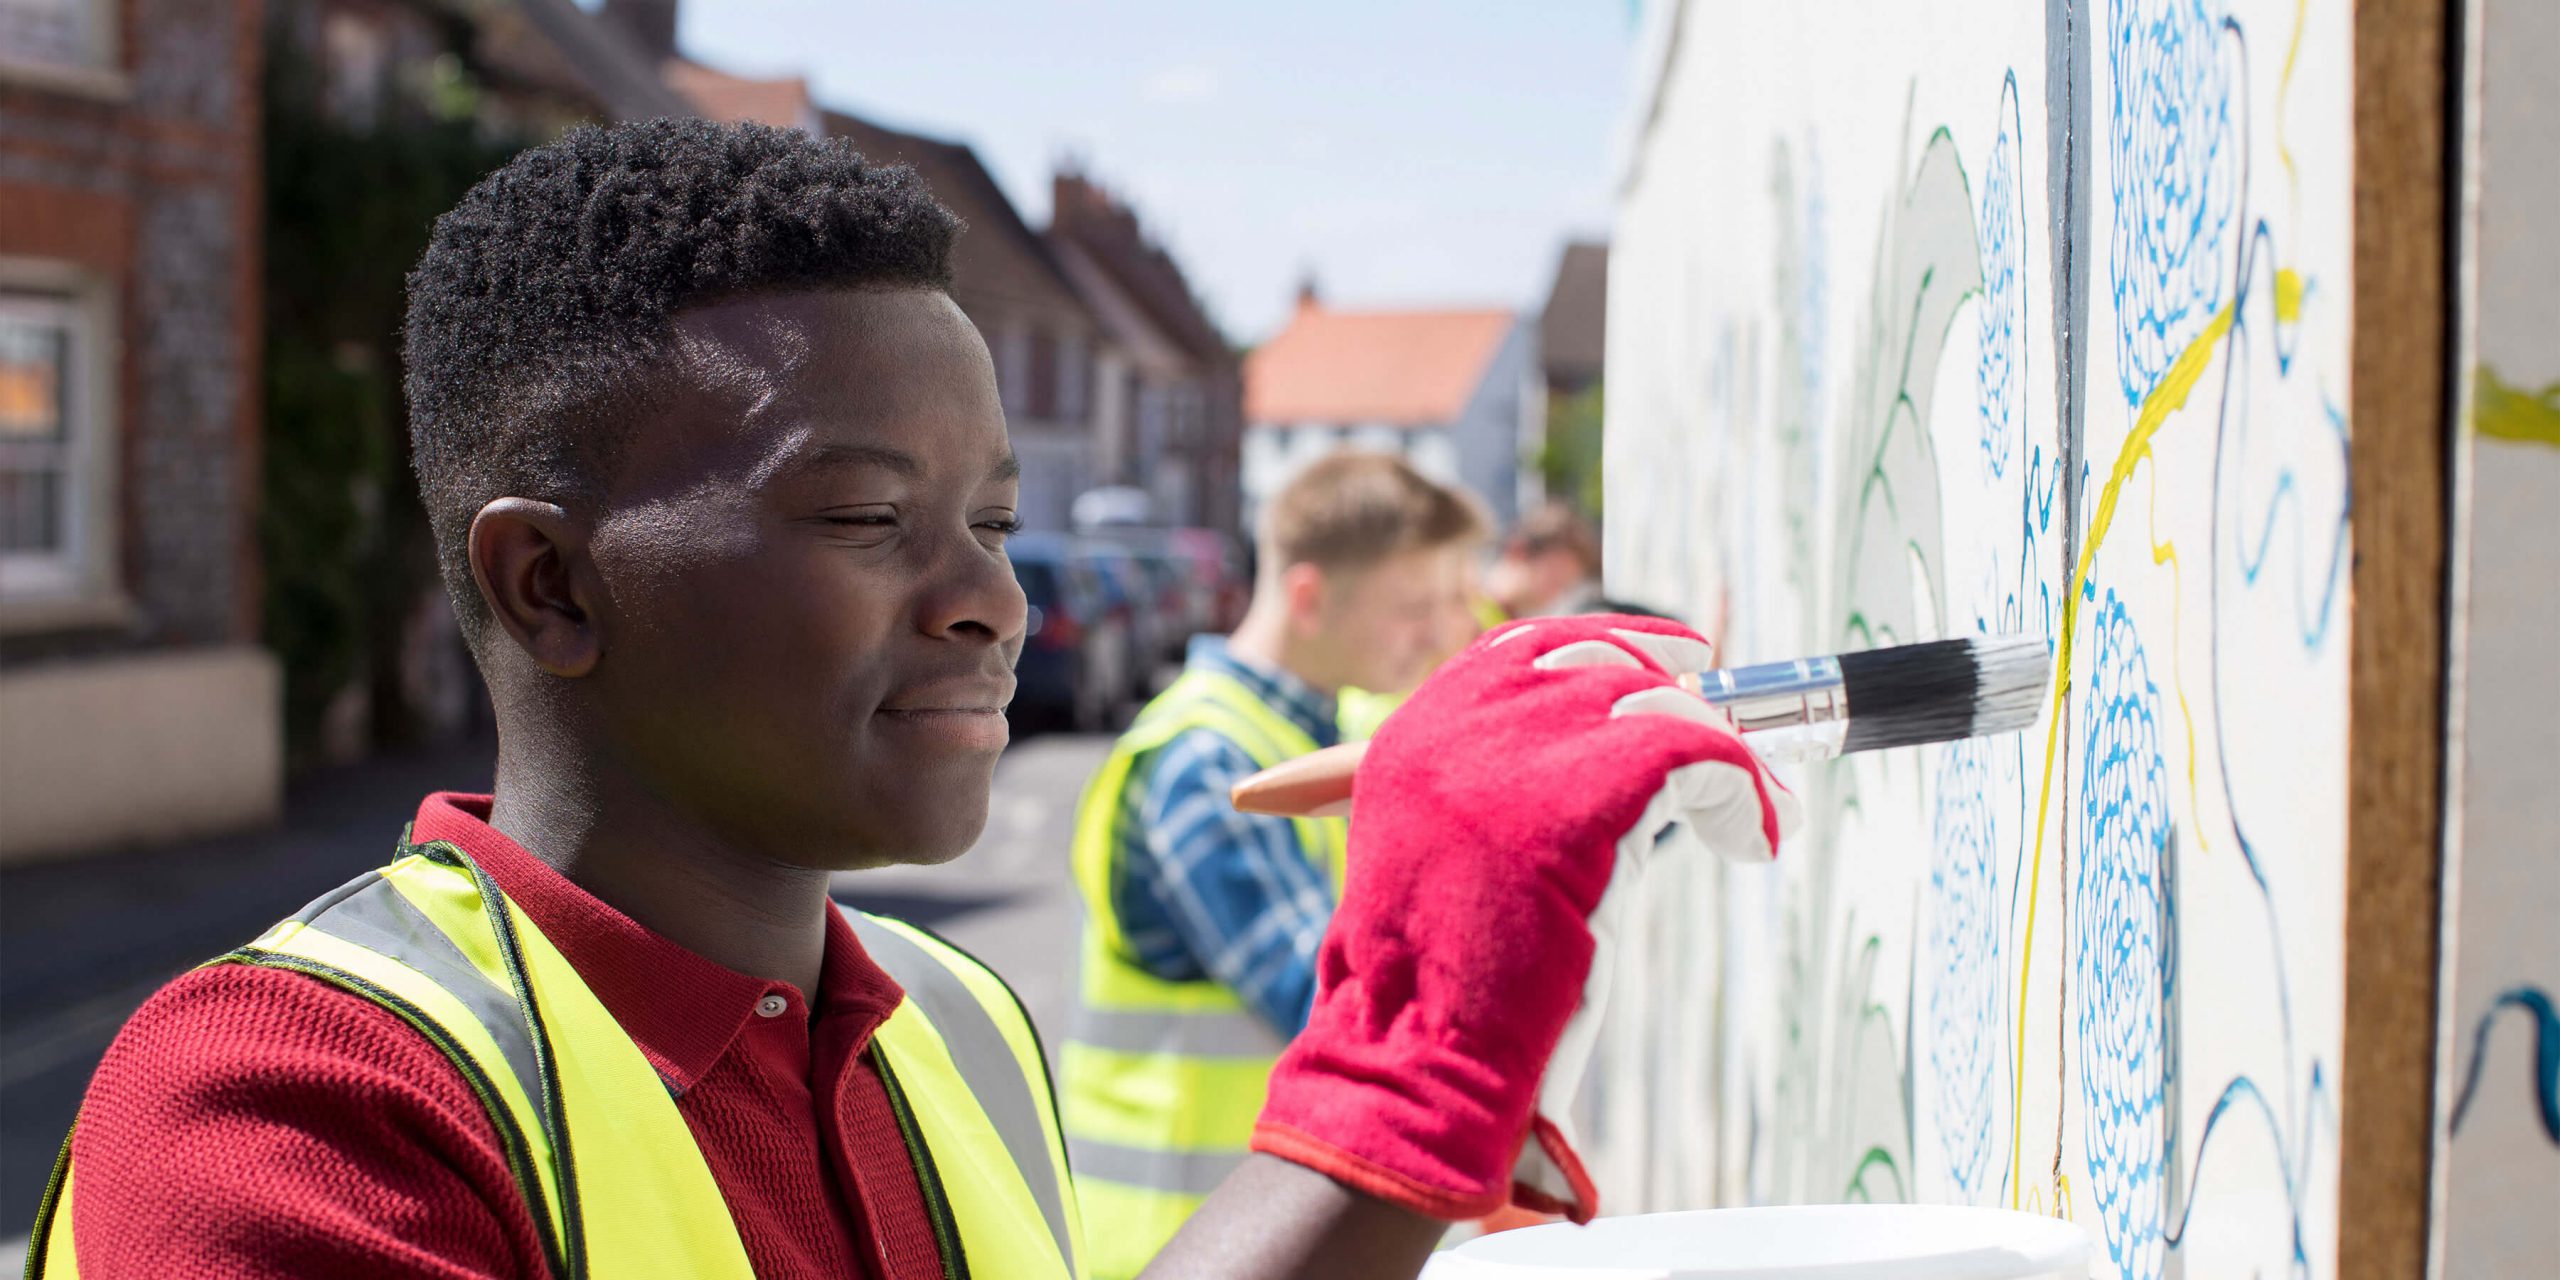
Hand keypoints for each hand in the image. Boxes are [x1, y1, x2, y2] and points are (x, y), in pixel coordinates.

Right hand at [1250, 615, 1796, 1223]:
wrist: (1421, 1053)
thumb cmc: (1438, 992)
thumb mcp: (1443, 868)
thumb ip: (1493, 805)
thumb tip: (1604, 769)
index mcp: (1414, 739)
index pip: (1519, 652)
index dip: (1605, 647)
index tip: (1669, 662)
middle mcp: (1457, 729)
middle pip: (1594, 660)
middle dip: (1671, 686)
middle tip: (1724, 734)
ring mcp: (1516, 756)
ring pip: (1654, 703)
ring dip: (1717, 750)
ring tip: (1749, 809)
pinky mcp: (1584, 796)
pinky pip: (1699, 755)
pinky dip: (1745, 792)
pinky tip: (1755, 838)